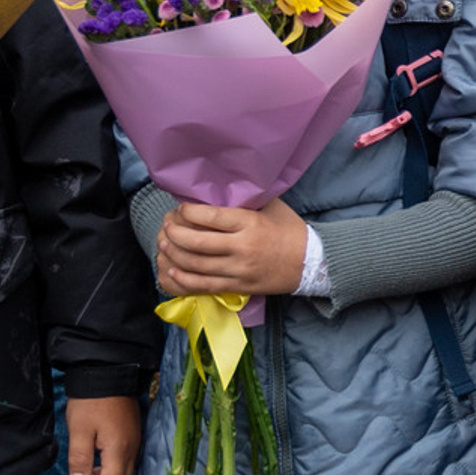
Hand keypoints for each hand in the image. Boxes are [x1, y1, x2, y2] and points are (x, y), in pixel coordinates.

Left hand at [66, 394, 142, 474]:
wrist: (108, 375)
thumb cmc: (91, 402)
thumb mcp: (79, 430)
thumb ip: (80, 460)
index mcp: (119, 450)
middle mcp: (131, 450)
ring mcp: (134, 442)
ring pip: (123, 473)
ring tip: (82, 474)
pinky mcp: (132, 436)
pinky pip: (125, 462)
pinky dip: (110, 470)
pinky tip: (95, 462)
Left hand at [156, 198, 309, 296]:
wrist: (311, 262)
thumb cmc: (290, 230)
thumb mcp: (272, 206)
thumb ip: (246, 199)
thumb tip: (219, 188)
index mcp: (250, 223)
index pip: (209, 217)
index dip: (187, 212)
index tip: (181, 209)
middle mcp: (243, 247)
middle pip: (196, 242)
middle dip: (174, 234)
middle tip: (167, 227)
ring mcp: (239, 269)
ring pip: (195, 264)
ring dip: (173, 254)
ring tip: (164, 245)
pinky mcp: (238, 285)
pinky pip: (203, 284)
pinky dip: (184, 278)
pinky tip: (173, 269)